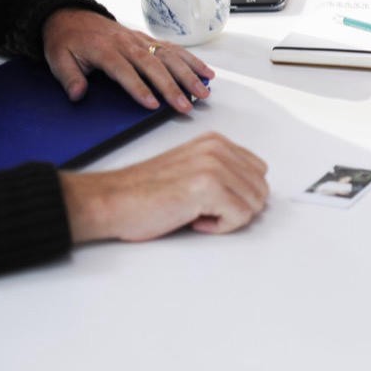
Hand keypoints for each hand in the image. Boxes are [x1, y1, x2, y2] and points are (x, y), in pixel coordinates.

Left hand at [42, 8, 214, 113]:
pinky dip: (191, 60)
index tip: (152, 104)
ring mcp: (140, 40)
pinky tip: (205, 72)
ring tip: (202, 91)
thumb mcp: (57, 58)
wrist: (72, 16)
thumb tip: (78, 94)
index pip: (125, 70)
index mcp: (104, 49)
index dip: (139, 87)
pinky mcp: (148, 40)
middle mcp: (127, 44)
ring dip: (188, 74)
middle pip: (154, 65)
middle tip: (185, 104)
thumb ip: (69, 77)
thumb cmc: (67, 40)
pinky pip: (173, 49)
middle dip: (172, 86)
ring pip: (169, 56)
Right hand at [60, 132, 268, 242]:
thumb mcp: (191, 170)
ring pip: (253, 204)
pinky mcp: (208, 187)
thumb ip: (222, 172)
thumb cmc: (143, 192)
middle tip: (205, 211)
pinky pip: (239, 217)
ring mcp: (214, 166)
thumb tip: (252, 192)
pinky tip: (193, 219)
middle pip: (260, 189)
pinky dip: (219, 227)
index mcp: (215, 143)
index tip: (212, 200)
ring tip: (196, 213)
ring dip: (227, 218)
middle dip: (238, 208)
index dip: (240, 194)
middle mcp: (217, 149)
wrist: (110, 200)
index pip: (259, 172)